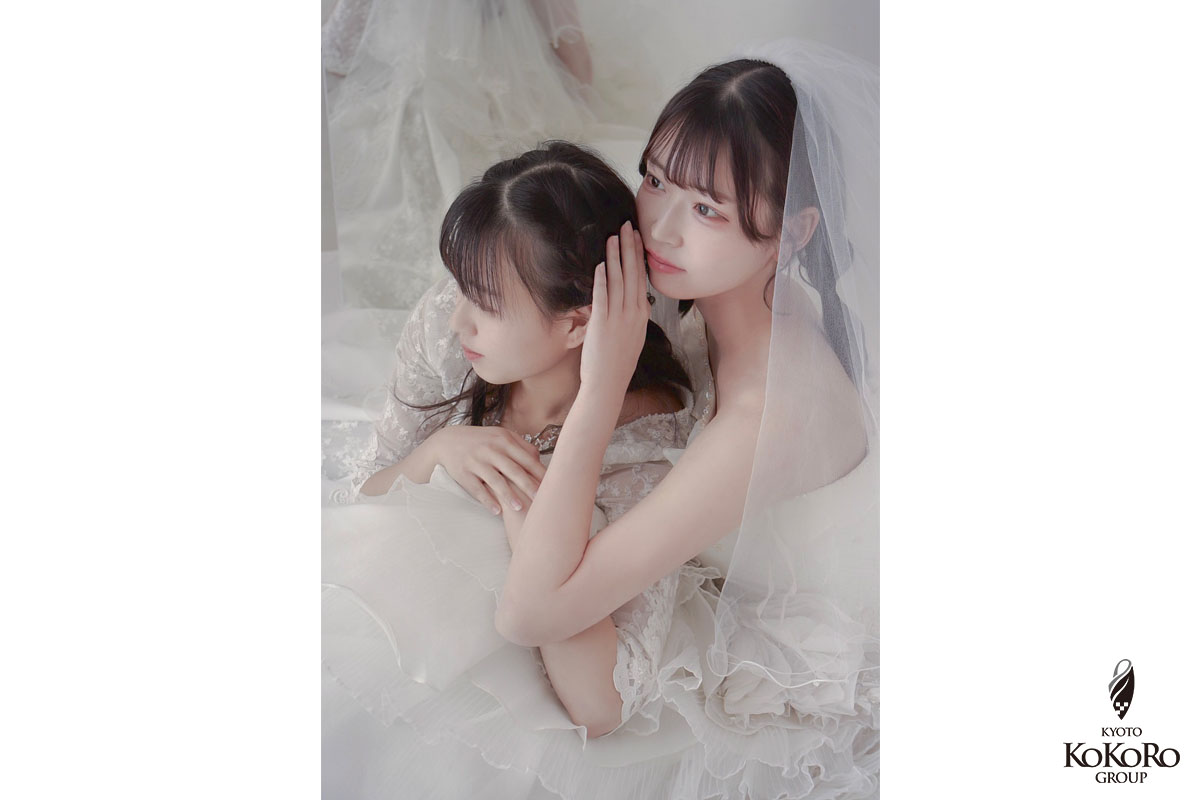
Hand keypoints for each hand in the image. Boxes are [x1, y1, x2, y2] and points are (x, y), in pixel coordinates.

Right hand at [427, 425, 546, 514]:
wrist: (447, 440)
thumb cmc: (481, 441)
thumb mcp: (499, 436)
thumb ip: (520, 446)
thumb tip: (540, 459)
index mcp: (503, 440)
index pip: (526, 458)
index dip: (539, 473)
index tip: (551, 485)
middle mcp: (490, 449)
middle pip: (513, 470)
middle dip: (528, 485)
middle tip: (541, 499)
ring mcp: (475, 461)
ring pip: (495, 480)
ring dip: (508, 496)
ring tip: (520, 508)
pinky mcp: (462, 472)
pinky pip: (476, 489)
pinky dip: (487, 500)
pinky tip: (496, 511)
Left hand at [580, 221, 649, 388]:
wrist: (608, 383)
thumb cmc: (618, 362)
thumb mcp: (634, 336)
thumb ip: (633, 316)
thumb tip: (635, 301)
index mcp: (642, 315)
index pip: (641, 278)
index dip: (638, 256)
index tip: (637, 238)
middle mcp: (633, 313)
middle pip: (632, 273)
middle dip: (629, 247)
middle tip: (626, 226)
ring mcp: (618, 318)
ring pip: (618, 280)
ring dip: (615, 257)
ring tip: (612, 237)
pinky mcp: (602, 323)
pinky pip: (602, 296)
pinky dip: (602, 279)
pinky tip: (601, 264)